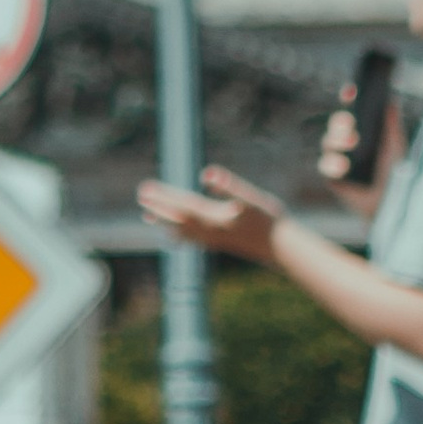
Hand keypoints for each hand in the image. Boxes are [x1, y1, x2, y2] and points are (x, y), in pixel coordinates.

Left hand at [136, 164, 284, 263]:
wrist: (282, 248)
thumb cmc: (269, 220)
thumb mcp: (250, 198)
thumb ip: (229, 186)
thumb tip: (208, 174)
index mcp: (213, 217)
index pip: (182, 205)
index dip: (163, 196)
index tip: (146, 189)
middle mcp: (210, 230)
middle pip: (177, 218)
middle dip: (159, 207)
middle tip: (141, 197)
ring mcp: (215, 239)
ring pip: (183, 230)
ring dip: (165, 222)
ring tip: (147, 217)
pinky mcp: (222, 243)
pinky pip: (194, 239)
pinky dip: (181, 235)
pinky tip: (175, 237)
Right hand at [320, 100, 401, 198]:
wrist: (392, 206)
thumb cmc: (398, 177)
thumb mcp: (397, 148)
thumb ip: (392, 125)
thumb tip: (390, 99)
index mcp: (365, 131)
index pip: (353, 109)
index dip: (349, 98)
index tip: (351, 91)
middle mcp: (349, 142)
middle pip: (336, 123)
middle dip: (340, 120)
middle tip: (350, 122)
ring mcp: (339, 158)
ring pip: (327, 140)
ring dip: (337, 139)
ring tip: (352, 143)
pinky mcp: (332, 176)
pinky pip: (324, 164)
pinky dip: (333, 162)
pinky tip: (344, 166)